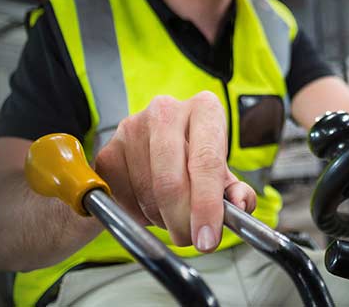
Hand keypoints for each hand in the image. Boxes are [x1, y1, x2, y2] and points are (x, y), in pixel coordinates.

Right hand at [93, 91, 257, 252]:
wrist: (152, 152)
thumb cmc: (193, 161)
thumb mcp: (223, 175)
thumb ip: (237, 192)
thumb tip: (241, 205)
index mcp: (204, 109)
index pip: (206, 161)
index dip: (207, 206)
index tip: (208, 239)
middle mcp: (166, 110)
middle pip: (170, 181)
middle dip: (182, 221)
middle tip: (189, 239)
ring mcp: (131, 128)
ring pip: (147, 194)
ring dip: (162, 219)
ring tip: (172, 215)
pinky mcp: (108, 150)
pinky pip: (123, 198)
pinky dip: (138, 215)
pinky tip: (149, 206)